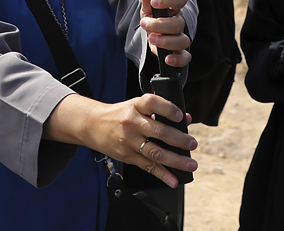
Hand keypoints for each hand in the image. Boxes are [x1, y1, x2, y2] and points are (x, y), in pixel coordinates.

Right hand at [44, 93, 197, 187]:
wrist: (91, 124)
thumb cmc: (118, 115)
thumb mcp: (136, 107)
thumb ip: (160, 111)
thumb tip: (186, 119)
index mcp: (135, 106)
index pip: (152, 103)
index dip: (168, 109)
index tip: (181, 117)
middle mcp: (132, 122)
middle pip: (158, 131)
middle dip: (179, 139)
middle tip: (192, 144)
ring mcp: (129, 140)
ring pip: (155, 152)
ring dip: (176, 160)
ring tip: (190, 163)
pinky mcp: (127, 155)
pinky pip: (147, 166)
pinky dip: (162, 174)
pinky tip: (173, 179)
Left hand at [140, 0, 190, 67]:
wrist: (154, 33)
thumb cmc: (154, 17)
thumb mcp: (148, 6)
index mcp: (174, 8)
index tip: (154, 1)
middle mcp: (179, 22)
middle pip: (178, 23)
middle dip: (160, 24)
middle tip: (144, 23)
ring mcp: (180, 37)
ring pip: (183, 40)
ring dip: (166, 41)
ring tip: (152, 39)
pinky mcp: (179, 52)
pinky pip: (185, 57)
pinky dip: (178, 59)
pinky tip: (167, 59)